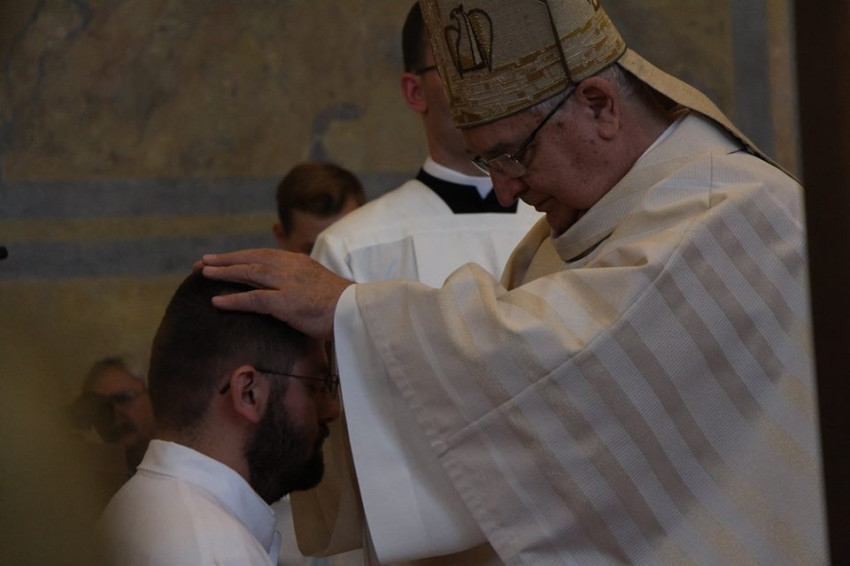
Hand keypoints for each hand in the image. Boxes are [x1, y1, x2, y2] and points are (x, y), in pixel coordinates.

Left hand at [200, 248, 352, 340]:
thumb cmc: (343, 305)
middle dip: (226, 260)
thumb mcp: (320, 286)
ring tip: (203, 273)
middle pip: (251, 258)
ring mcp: (288, 283)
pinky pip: (253, 299)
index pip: (264, 254)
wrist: (358, 312)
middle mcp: (291, 267)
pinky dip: (233, 300)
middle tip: (203, 262)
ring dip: (224, 273)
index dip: (242, 256)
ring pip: (249, 272)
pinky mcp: (286, 302)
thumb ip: (303, 283)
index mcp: (299, 262)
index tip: (224, 258)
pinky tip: (216, 301)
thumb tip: (292, 291)